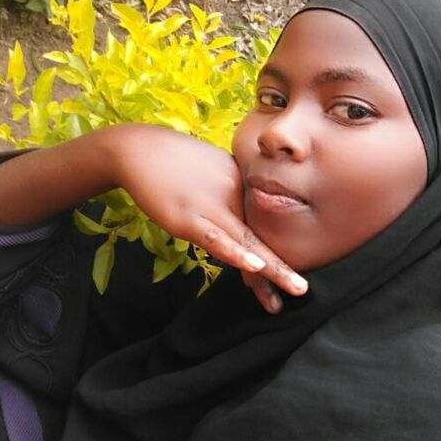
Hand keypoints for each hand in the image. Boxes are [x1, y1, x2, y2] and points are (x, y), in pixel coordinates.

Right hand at [111, 124, 307, 312]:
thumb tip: (236, 220)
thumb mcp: (211, 173)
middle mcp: (234, 195)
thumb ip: (229, 195)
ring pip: (248, 242)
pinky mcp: (188, 217)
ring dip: (273, 269)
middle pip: (262, 237)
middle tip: (302, 291)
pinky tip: (255, 267)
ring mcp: (212, 207)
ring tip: (296, 289)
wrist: (137, 149)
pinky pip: (217, 239)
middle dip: (283, 268)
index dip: (274, 254)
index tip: (285, 279)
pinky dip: (237, 254)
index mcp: (243, 185)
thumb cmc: (172, 160)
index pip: (264, 226)